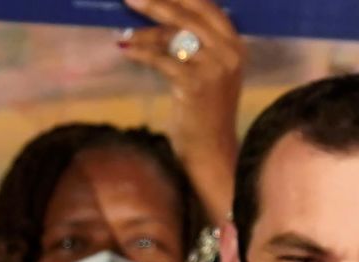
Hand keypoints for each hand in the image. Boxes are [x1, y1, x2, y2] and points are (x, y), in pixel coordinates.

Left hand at [119, 0, 243, 224]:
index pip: (208, 7)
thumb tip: (162, 23)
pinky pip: (162, 59)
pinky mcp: (195, 84)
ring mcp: (215, 67)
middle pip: (189, 15)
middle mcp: (230, 51)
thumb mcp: (208, 74)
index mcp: (235, 45)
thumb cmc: (204, 114)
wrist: (211, 150)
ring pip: (173, 36)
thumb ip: (196, 47)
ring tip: (123, 32)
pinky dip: (141, 53)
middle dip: (157, 3)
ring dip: (143, 32)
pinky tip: (125, 49)